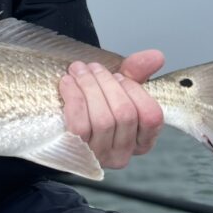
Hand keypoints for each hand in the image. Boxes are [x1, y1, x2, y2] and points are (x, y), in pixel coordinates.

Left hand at [59, 50, 164, 169]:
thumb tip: (157, 56)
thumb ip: (137, 73)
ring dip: (90, 87)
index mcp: (141, 141)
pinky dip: (74, 98)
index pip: (152, 116)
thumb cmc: (93, 107)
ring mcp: (100, 156)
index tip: (119, 75)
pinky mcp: (77, 154)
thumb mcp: (117, 90)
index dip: (135, 91)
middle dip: (107, 83)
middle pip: (125, 114)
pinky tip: (67, 83)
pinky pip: (80, 125)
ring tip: (79, 71)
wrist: (56, 127)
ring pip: (103, 120)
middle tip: (93, 67)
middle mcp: (123, 154)